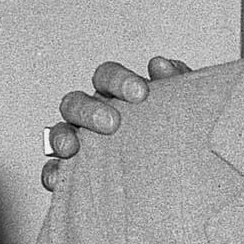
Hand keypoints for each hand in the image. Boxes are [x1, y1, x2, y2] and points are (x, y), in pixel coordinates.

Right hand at [41, 57, 192, 190]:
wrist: (189, 177)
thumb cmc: (179, 136)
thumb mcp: (184, 109)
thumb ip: (176, 84)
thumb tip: (161, 65)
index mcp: (118, 97)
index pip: (107, 77)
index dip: (118, 80)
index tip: (140, 93)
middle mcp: (95, 116)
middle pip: (76, 102)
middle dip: (90, 110)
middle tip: (112, 123)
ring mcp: (82, 144)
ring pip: (60, 132)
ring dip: (63, 136)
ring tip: (73, 148)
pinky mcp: (76, 174)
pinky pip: (54, 171)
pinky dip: (53, 172)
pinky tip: (59, 177)